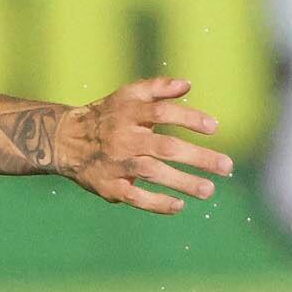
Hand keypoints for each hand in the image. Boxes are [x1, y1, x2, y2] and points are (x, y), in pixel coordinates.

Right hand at [58, 77, 236, 213]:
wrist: (65, 140)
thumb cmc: (107, 115)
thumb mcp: (127, 96)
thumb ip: (157, 88)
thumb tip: (188, 85)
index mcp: (129, 113)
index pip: (161, 113)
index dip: (188, 118)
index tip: (214, 128)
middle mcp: (123, 137)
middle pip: (164, 146)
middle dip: (197, 157)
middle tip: (226, 167)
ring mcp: (116, 163)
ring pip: (152, 173)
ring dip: (182, 182)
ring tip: (209, 190)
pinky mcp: (109, 185)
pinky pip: (134, 196)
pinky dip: (156, 203)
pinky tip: (178, 206)